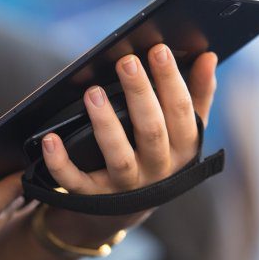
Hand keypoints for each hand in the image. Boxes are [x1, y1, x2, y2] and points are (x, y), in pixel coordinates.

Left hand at [38, 44, 216, 238]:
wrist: (123, 210)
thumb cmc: (155, 156)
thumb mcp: (180, 132)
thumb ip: (197, 96)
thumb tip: (208, 57)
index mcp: (182, 150)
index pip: (182, 112)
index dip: (171, 80)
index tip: (159, 48)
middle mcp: (157, 170)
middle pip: (151, 130)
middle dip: (139, 94)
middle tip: (126, 62)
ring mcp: (124, 186)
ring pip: (118, 156)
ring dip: (105, 124)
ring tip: (93, 92)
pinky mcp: (92, 197)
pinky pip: (75, 181)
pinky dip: (61, 162)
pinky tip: (50, 139)